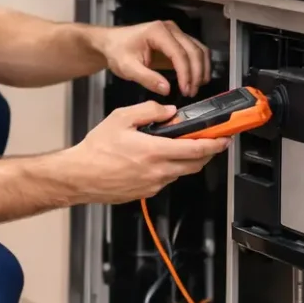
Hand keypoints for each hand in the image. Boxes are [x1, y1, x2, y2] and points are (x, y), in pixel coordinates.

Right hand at [69, 100, 228, 203]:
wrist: (79, 176)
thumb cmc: (96, 150)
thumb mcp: (121, 118)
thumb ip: (149, 110)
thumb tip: (168, 111)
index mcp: (154, 151)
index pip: (196, 149)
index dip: (215, 144)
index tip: (224, 138)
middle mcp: (158, 171)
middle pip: (196, 164)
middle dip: (208, 153)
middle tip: (210, 142)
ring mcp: (153, 184)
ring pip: (182, 172)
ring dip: (188, 160)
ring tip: (182, 147)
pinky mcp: (146, 192)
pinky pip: (166, 180)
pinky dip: (170, 169)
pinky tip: (159, 159)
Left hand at [97, 20, 211, 96]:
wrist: (112, 43)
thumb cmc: (117, 52)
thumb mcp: (127, 68)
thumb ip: (147, 78)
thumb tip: (167, 89)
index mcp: (158, 32)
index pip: (179, 53)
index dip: (185, 73)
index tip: (186, 90)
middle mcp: (171, 29)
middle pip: (194, 50)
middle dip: (196, 73)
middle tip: (191, 93)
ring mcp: (176, 33)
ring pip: (199, 50)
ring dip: (201, 69)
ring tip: (195, 88)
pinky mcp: (178, 41)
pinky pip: (194, 52)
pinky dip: (198, 65)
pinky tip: (195, 80)